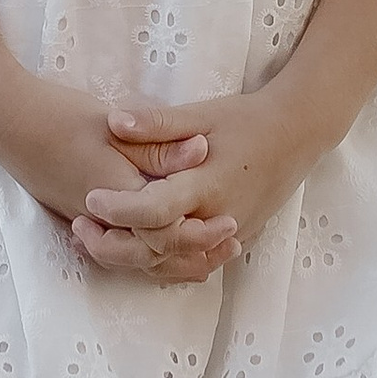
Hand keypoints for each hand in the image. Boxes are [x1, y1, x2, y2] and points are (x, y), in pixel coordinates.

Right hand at [0, 73, 236, 286]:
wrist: (7, 121)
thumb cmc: (60, 116)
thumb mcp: (113, 125)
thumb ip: (158, 144)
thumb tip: (203, 149)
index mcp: (119, 196)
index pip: (167, 232)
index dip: (201, 233)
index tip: (232, 223)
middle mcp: (105, 220)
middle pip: (156, 254)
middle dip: (195, 252)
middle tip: (232, 241)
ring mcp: (91, 222)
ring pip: (139, 257)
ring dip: (175, 257)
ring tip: (211, 251)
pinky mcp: (82, 217)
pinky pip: (122, 248)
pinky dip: (148, 252)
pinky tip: (166, 243)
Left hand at [74, 86, 320, 275]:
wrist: (297, 134)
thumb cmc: (246, 119)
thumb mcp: (202, 114)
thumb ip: (157, 122)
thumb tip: (113, 121)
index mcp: (208, 184)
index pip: (158, 210)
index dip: (121, 209)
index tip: (90, 199)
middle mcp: (218, 218)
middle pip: (159, 248)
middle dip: (114, 245)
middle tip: (79, 226)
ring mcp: (229, 235)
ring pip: (172, 263)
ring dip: (131, 257)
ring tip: (95, 239)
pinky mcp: (235, 241)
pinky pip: (190, 262)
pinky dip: (159, 260)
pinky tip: (133, 247)